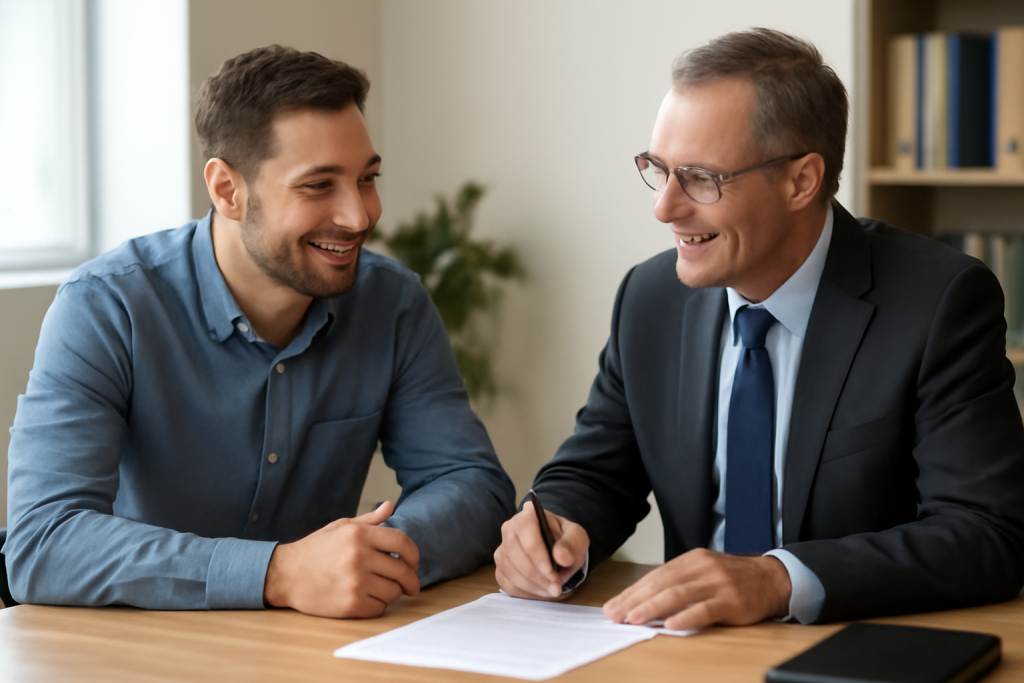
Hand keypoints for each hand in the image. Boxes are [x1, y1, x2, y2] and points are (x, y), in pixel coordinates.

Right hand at [263, 500, 419, 617]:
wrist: (286, 575)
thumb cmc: (315, 549)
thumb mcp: (340, 527)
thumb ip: (369, 520)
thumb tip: (390, 506)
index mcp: (359, 534)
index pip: (402, 542)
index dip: (414, 554)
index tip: (413, 563)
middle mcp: (359, 556)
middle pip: (403, 571)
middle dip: (410, 580)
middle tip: (410, 585)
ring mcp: (355, 581)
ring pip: (394, 592)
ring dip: (393, 593)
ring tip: (382, 589)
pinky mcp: (350, 604)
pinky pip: (380, 608)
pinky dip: (378, 605)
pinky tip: (368, 599)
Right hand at [493, 501, 588, 598]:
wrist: (558, 551)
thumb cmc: (566, 541)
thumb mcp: (577, 538)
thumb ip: (572, 544)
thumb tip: (561, 557)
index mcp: (529, 514)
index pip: (525, 531)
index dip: (537, 555)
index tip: (553, 574)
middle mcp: (510, 528)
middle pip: (516, 554)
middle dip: (537, 576)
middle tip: (556, 587)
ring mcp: (502, 548)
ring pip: (510, 571)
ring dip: (533, 585)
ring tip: (552, 590)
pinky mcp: (500, 567)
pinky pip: (506, 583)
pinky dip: (525, 591)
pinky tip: (540, 590)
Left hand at [602, 548, 790, 629]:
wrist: (771, 579)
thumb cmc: (731, 580)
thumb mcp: (702, 574)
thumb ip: (676, 584)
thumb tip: (640, 602)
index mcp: (690, 560)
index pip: (654, 577)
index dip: (631, 592)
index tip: (612, 606)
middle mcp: (701, 567)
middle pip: (662, 584)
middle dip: (635, 600)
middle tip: (615, 614)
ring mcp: (717, 583)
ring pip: (679, 594)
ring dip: (653, 607)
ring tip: (634, 619)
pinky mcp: (732, 600)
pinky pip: (705, 609)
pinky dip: (686, 617)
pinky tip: (671, 625)